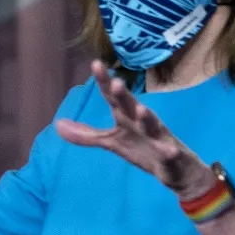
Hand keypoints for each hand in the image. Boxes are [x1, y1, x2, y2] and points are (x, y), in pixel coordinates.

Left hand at [54, 61, 209, 197]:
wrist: (176, 169)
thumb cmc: (142, 149)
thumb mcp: (112, 142)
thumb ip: (86, 135)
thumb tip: (57, 125)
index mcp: (127, 118)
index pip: (113, 98)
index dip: (104, 82)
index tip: (96, 64)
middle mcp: (142, 122)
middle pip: (132, 106)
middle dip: (124, 95)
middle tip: (115, 83)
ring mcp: (159, 138)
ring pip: (153, 126)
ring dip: (147, 118)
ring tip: (141, 109)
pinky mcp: (171, 155)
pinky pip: (170, 153)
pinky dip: (170, 151)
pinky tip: (170, 150)